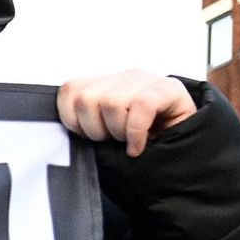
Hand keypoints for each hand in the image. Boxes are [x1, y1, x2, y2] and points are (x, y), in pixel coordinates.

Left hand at [55, 69, 199, 156]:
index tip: (89, 138)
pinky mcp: (170, 89)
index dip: (73, 120)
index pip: (69, 90)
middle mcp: (124, 78)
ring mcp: (147, 80)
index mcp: (104, 85)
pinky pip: (142, 105)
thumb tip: (56, 132)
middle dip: (95, 131)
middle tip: (113, 143)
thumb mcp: (104, 140)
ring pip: (112, 102)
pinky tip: (140, 147)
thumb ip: (83, 126)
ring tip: (130, 143)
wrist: (183, 162)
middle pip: (87, 98)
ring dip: (119, 133)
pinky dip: (137, 133)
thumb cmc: (139, 152)